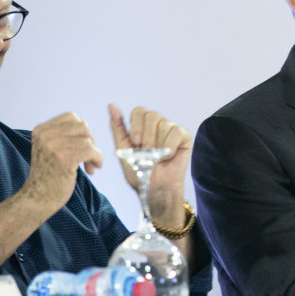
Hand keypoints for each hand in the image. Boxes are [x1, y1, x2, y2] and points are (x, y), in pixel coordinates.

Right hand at [21, 113, 103, 214]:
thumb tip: (84, 121)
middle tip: (88, 157)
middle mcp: (45, 135)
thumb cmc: (49, 174)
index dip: (81, 131)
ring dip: (94, 152)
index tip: (82, 146)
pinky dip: (97, 159)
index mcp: (41, 130)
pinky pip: (91, 150)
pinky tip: (93, 169)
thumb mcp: (50, 148)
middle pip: (82, 126)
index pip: (71, 117)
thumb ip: (63, 134)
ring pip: (88, 139)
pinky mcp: (64, 158)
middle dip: (90, 140)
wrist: (39, 198)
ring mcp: (54, 146)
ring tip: (89, 166)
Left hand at [109, 105, 191, 227]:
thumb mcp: (123, 150)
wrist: (155, 189)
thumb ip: (117, 127)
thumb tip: (111, 105)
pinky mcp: (183, 137)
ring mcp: (171, 130)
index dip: (136, 124)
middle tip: (146, 150)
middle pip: (152, 114)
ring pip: (164, 124)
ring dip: (157, 144)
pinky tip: (168, 156)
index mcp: (141, 126)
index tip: (135, 142)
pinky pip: (176, 132)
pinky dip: (169, 146)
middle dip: (146, 135)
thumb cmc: (139, 173)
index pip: (139, 110)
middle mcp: (157, 125)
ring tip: (157, 158)